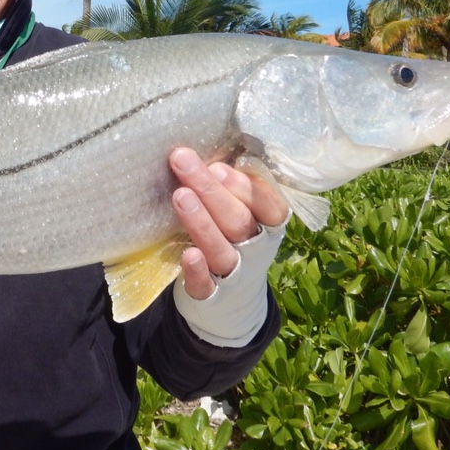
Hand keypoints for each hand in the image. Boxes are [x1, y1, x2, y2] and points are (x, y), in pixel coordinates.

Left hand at [168, 147, 290, 346]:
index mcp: (268, 225)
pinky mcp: (211, 296)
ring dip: (201, 223)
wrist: (229, 298)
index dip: (245, 187)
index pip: (269, 205)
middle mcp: (255, 249)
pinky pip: (206, 285)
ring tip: (180, 196)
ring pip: (222, 249)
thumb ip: (228, 188)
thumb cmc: (229, 236)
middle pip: (238, 220)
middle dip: (210, 190)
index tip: (217, 167)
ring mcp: (234, 274)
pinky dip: (198, 272)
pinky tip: (188, 255)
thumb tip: (200, 152)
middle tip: (183, 162)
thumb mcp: (238, 211)